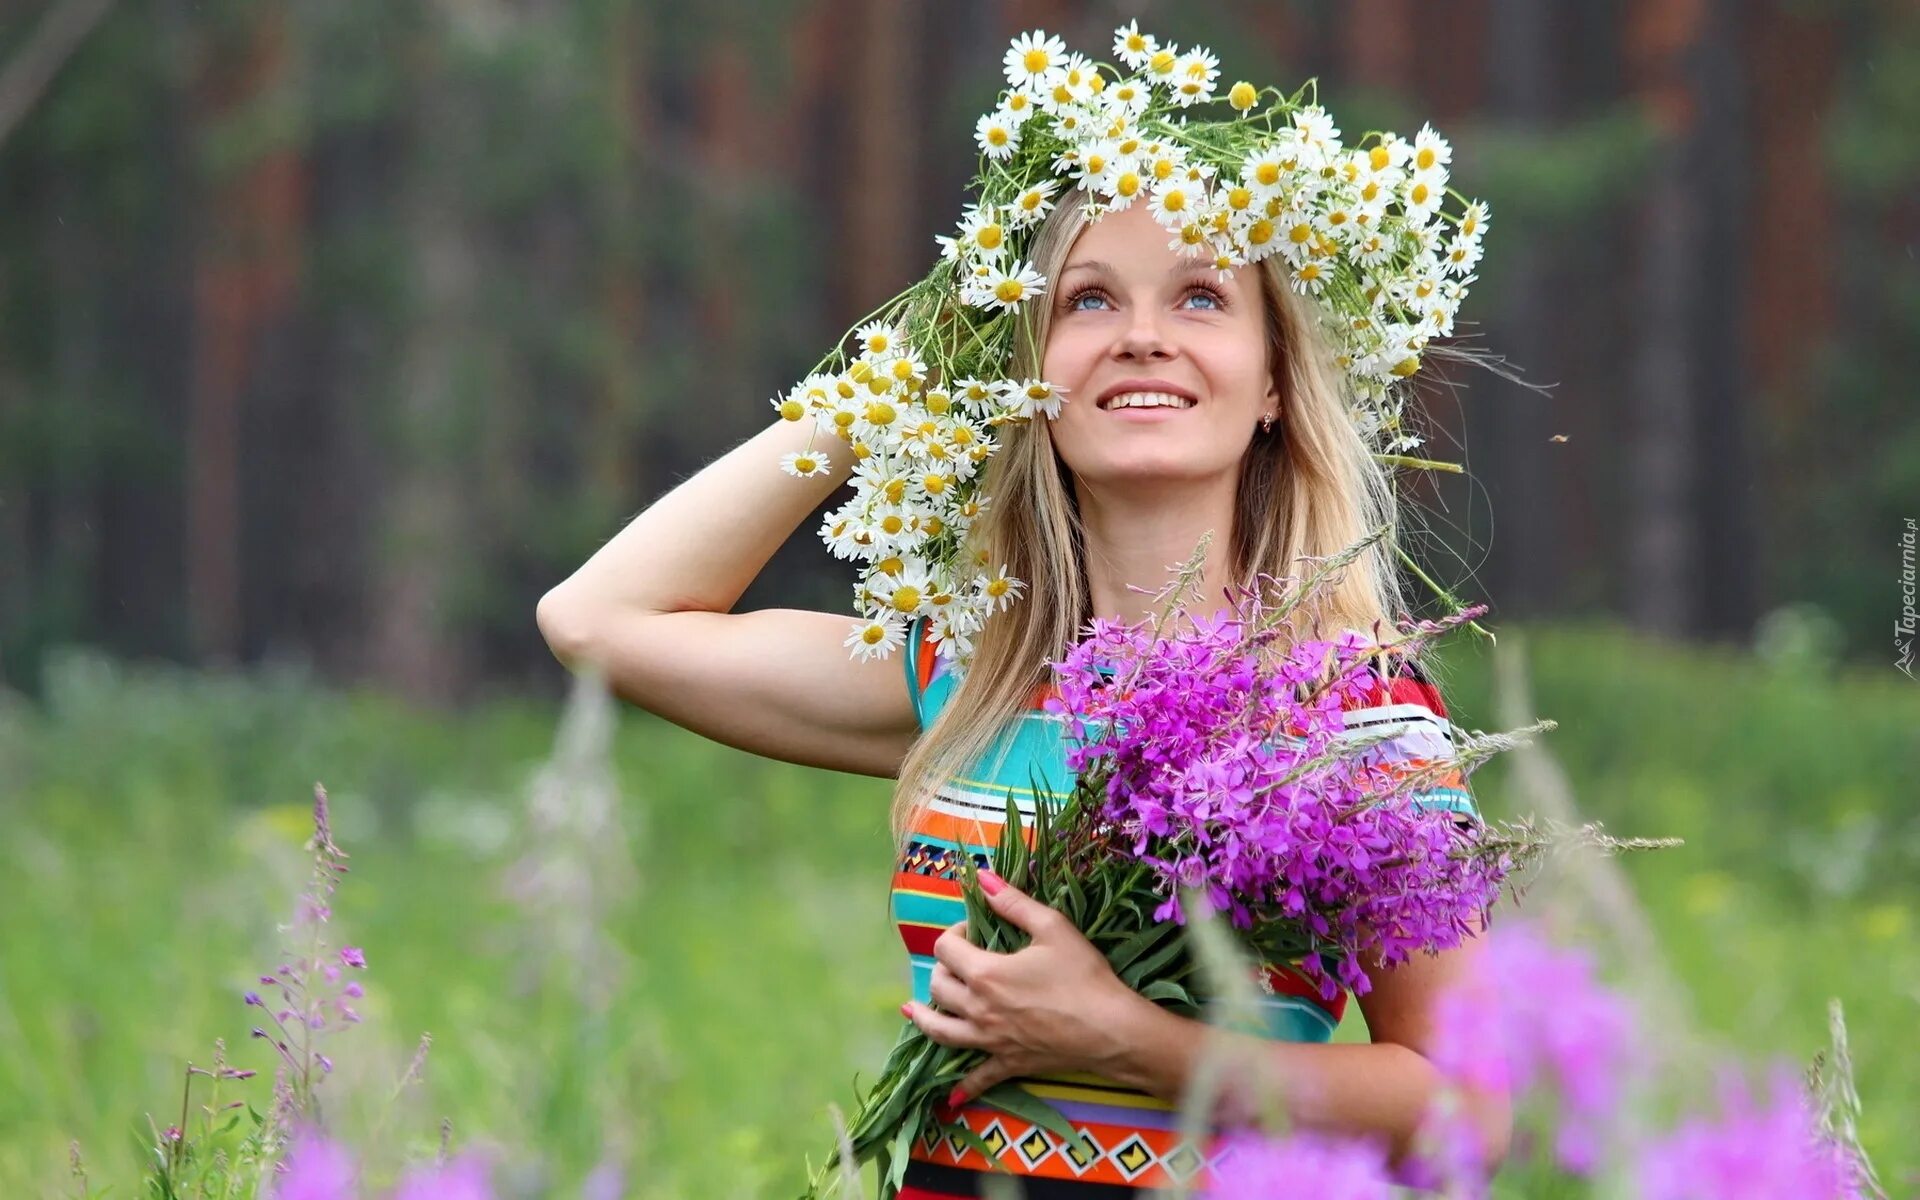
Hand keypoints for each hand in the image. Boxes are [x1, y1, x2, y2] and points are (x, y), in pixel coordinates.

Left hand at [900, 869, 1144, 1106]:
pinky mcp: (1007, 1063)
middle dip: (941, 969)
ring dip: (924, 1019)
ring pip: (941, 1032)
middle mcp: (978, 1009)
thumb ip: (1012, 902)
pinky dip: (963, 1085)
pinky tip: (950, 1095)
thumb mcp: (1051, 927)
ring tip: (912, 1012)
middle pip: (938, 988)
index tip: (973, 929)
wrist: (1111, 1028)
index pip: (946, 949)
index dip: (954, 933)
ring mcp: (990, 1040)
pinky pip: (978, 1077)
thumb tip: (982, 878)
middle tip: (958, 961)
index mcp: (985, 973)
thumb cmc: (1083, 975)